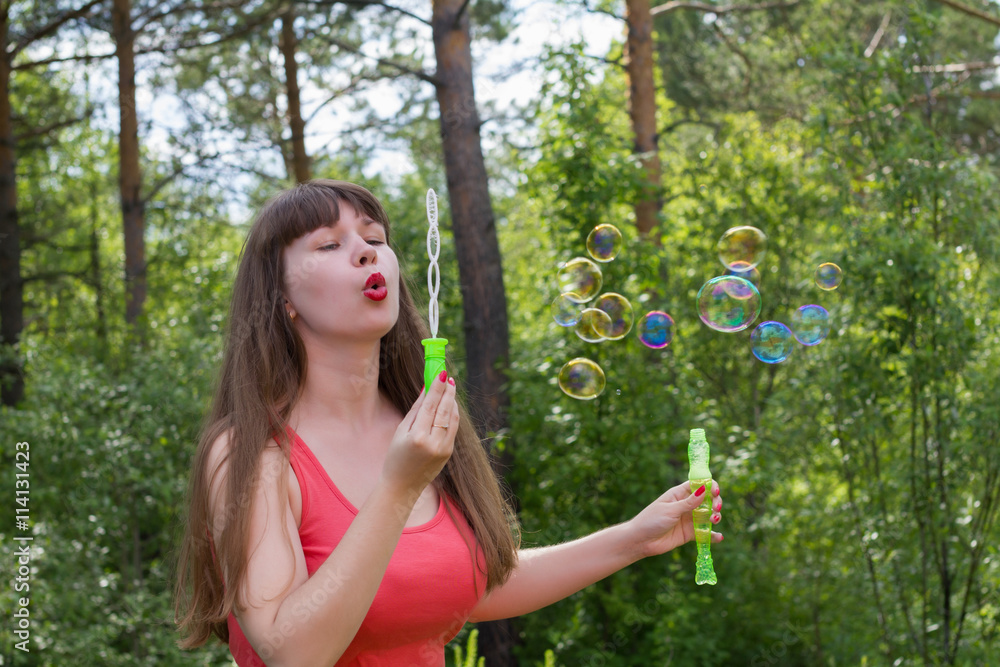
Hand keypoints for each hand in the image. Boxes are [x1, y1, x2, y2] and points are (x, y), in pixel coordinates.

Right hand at [381, 370, 458, 496]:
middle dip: (447, 392)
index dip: (437, 388)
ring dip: (452, 402)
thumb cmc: (396, 456)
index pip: (430, 406)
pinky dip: (452, 415)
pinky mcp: (448, 453)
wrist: (402, 486)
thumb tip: (426, 389)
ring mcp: (443, 449)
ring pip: (452, 419)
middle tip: (448, 377)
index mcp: (417, 437)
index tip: (441, 373)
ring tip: (450, 388)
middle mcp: (433, 443)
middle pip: (444, 410)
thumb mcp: (401, 431)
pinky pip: (453, 429)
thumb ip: (416, 410)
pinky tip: (449, 405)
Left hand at [628, 480, 723, 559]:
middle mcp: (686, 505)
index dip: (709, 486)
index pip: (698, 485)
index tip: (715, 492)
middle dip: (716, 502)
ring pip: (708, 515)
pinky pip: (705, 533)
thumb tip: (704, 489)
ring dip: (715, 517)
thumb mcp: (670, 510)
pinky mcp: (690, 533)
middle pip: (707, 500)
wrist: (640, 541)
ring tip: (713, 521)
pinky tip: (719, 537)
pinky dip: (713, 535)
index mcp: (679, 494)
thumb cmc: (651, 520)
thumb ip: (688, 503)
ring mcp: (689, 519)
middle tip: (716, 509)